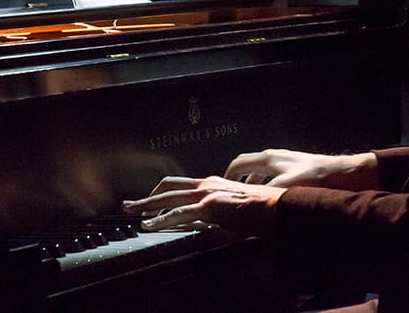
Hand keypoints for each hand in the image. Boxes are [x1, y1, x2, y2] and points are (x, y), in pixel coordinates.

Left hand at [122, 175, 283, 234]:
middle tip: (130, 205)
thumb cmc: (264, 209)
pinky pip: (179, 213)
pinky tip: (150, 225)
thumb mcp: (235, 209)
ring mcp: (208, 193)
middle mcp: (208, 184)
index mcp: (214, 184)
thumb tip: (203, 222)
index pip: (181, 186)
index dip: (163, 193)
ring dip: (147, 206)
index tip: (150, 201)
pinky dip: (160, 219)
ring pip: (168, 198)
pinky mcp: (210, 206)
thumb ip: (217, 213)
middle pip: (169, 187)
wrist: (278, 206)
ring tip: (132, 213)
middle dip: (147, 197)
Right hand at [225, 148, 378, 189]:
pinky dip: (266, 189)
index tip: (218, 190)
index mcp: (268, 159)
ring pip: (261, 175)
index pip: (239, 163)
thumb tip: (247, 203)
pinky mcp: (295, 171)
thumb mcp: (288, 188)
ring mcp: (285, 163)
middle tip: (230, 197)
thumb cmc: (317, 178)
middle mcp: (274, 158)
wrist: (345, 173)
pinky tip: (270, 202)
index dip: (226, 176)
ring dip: (252, 186)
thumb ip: (266, 194)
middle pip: (247, 167)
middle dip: (236, 181)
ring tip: (249, 203)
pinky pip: (273, 179)